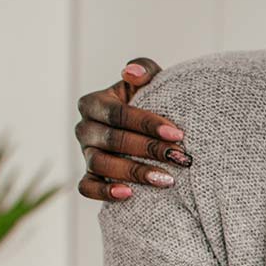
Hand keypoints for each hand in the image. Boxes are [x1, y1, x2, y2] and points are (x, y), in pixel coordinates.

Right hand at [76, 57, 188, 201]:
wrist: (150, 131)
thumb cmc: (151, 102)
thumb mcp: (149, 83)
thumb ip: (144, 70)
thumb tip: (130, 73)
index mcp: (94, 103)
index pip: (118, 114)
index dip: (148, 124)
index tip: (177, 134)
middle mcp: (85, 128)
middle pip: (113, 140)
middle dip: (149, 149)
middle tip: (180, 157)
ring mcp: (86, 153)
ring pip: (101, 165)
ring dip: (134, 173)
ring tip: (166, 179)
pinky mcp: (88, 175)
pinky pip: (87, 187)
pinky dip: (104, 192)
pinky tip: (129, 195)